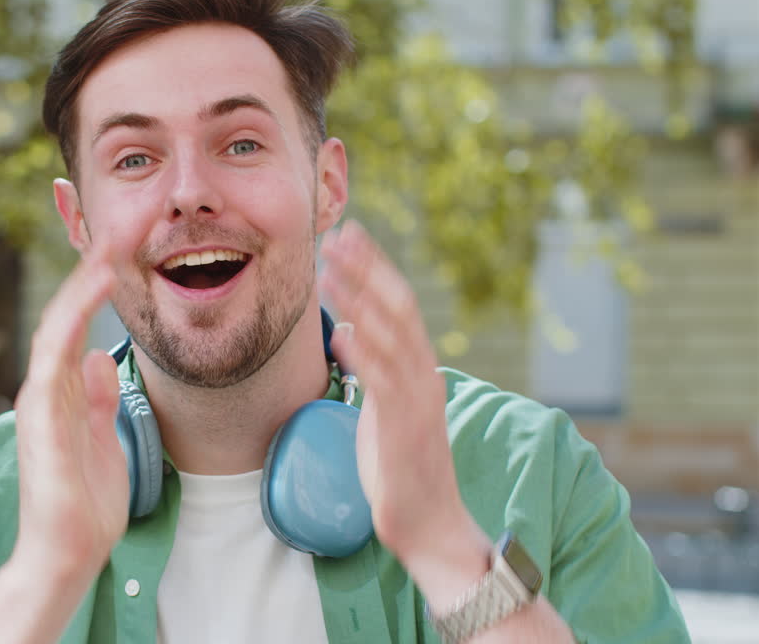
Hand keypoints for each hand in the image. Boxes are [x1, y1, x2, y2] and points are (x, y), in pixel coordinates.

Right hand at [10, 244, 128, 584]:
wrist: (66, 550)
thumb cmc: (85, 501)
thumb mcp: (103, 436)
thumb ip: (97, 398)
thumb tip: (98, 358)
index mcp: (61, 390)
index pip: (77, 323)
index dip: (98, 286)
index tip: (127, 251)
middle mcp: (45, 385)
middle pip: (66, 312)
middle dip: (91, 269)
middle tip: (123, 228)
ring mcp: (38, 397)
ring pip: (56, 322)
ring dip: (83, 281)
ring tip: (111, 244)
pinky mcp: (38, 413)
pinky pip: (53, 352)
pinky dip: (72, 315)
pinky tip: (96, 287)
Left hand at [319, 222, 488, 593]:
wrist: (429, 524)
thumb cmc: (401, 467)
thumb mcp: (382, 407)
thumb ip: (371, 369)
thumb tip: (348, 331)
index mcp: (418, 368)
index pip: (399, 304)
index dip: (374, 268)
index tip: (349, 236)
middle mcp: (423, 375)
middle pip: (398, 308)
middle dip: (368, 269)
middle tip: (339, 234)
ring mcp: (417, 401)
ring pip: (391, 337)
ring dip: (359, 300)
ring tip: (329, 269)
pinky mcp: (405, 429)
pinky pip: (385, 385)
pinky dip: (365, 355)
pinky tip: (342, 333)